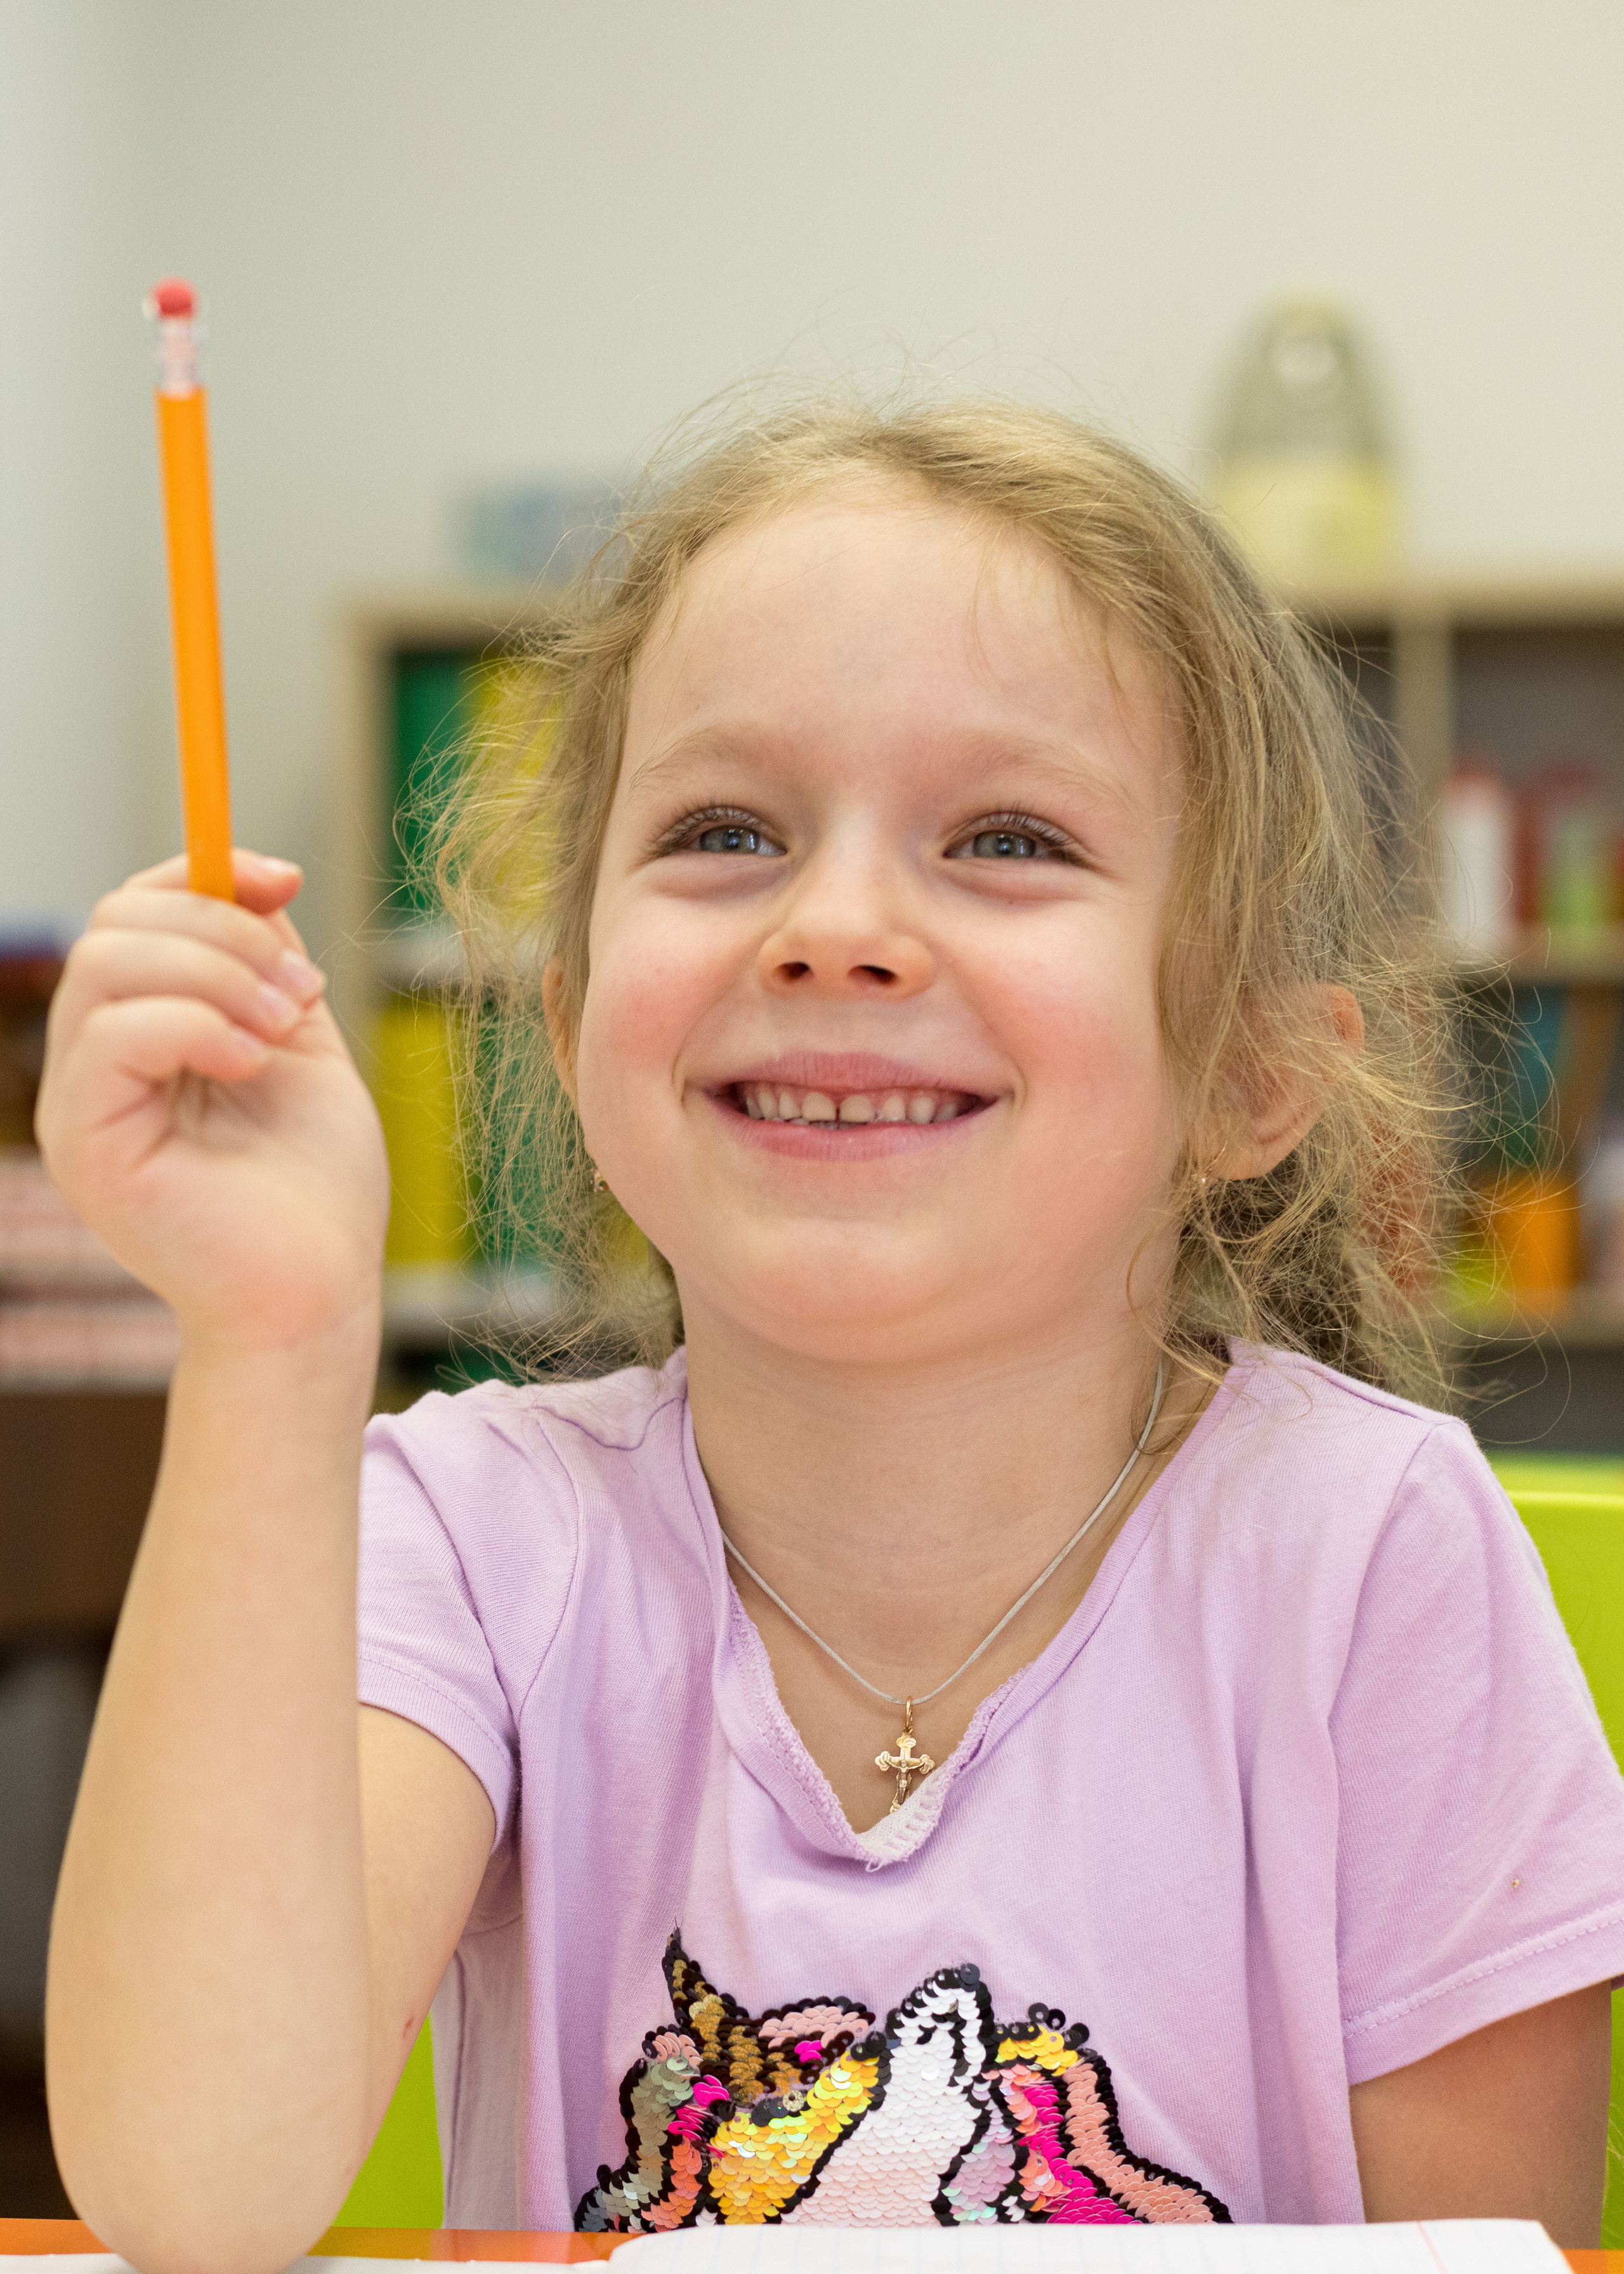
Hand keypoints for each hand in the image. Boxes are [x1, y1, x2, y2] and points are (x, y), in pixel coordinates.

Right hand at [36, 849, 390, 1355]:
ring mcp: (77, 1106)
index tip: (286, 880)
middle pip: (112, 926)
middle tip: (300, 990)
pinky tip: (251, 1061)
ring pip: (107, 965)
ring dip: (216, 974)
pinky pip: (112, 1035)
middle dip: (221, 929)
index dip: (202, 876)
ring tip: (284, 1029)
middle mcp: (90, 1066)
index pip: (130, 914)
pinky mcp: (84, 1145)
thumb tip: (255, 883)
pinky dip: (192, 1024)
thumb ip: (268, 966)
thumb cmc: (316, 1190)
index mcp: (137, 1036)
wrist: (320, 1292)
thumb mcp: (300, 1044)